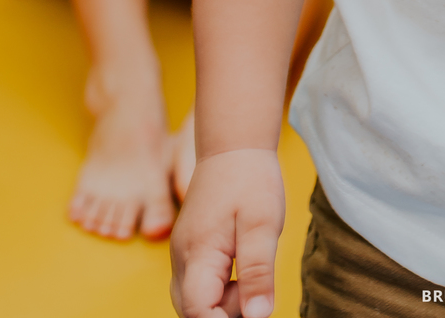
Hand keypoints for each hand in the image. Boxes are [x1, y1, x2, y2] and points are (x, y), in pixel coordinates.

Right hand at [170, 147, 284, 317]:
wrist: (233, 144)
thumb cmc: (250, 179)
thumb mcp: (262, 225)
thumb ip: (258, 273)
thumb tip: (258, 317)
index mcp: (197, 255)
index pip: (198, 312)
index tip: (254, 310)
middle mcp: (181, 259)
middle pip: (192, 312)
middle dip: (224, 314)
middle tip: (255, 290)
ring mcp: (183, 254)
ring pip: (194, 300)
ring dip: (222, 302)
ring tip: (250, 272)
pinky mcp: (190, 249)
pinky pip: (198, 284)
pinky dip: (219, 288)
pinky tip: (241, 265)